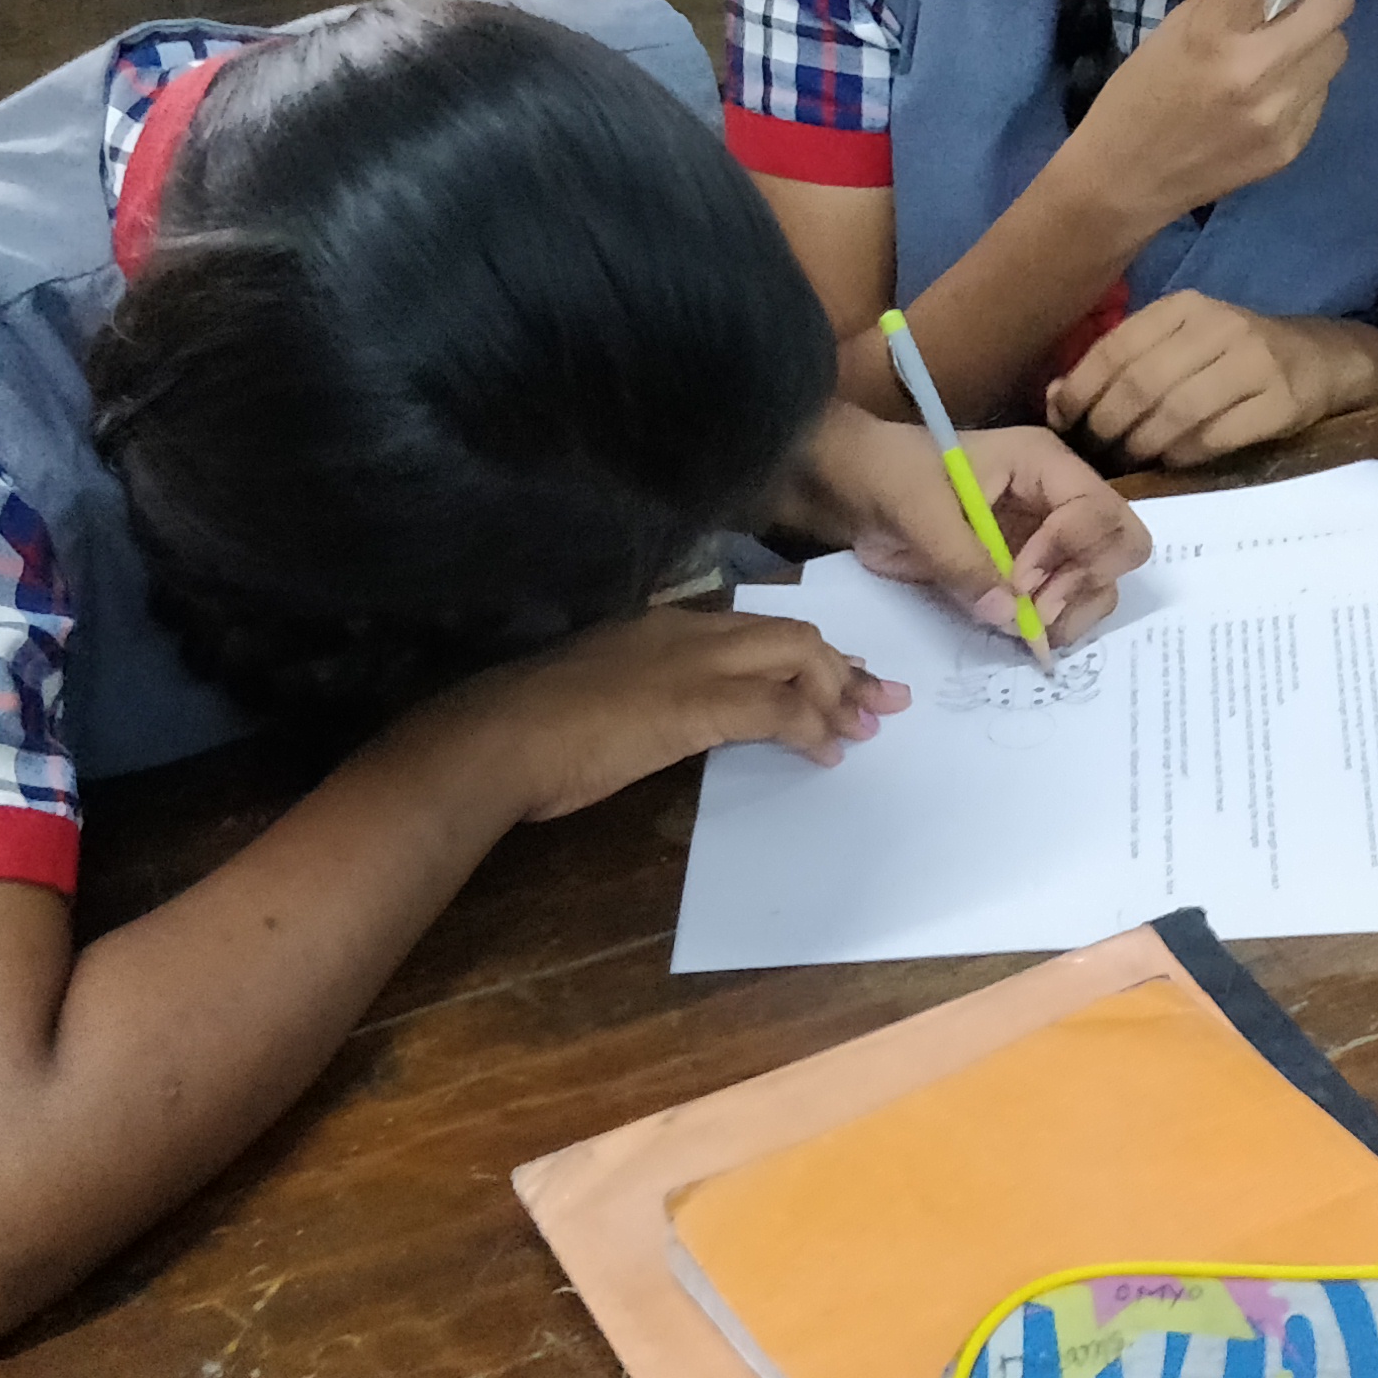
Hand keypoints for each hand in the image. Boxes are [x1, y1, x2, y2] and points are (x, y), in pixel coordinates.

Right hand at [421, 605, 908, 823]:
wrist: (496, 737)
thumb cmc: (532, 726)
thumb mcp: (599, 692)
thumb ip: (641, 691)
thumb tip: (665, 716)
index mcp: (663, 623)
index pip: (755, 625)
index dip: (804, 652)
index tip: (839, 675)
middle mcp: (687, 630)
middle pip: (790, 633)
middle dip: (842, 668)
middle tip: (881, 701)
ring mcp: (694, 662)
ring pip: (796, 657)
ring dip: (838, 695)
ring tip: (866, 728)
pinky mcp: (696, 703)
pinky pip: (777, 708)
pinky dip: (810, 728)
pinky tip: (826, 753)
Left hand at [820, 409, 1141, 641]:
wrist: (852, 489)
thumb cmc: (887, 478)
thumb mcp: (919, 512)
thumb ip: (963, 563)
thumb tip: (1011, 618)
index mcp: (1044, 465)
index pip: (1099, 510)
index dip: (1067, 551)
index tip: (1018, 579)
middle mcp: (1060, 501)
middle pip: (1121, 546)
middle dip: (1087, 582)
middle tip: (1036, 609)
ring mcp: (1049, 538)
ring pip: (1102, 581)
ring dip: (1075, 611)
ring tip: (1027, 627)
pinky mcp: (1030, 572)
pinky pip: (1069, 603)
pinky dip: (1057, 624)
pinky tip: (1022, 632)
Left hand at [1048, 291, 1377, 467]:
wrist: (1328, 361)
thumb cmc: (1237, 356)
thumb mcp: (1181, 344)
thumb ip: (1124, 364)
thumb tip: (1054, 399)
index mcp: (1185, 307)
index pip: (1116, 347)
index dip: (1080, 390)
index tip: (1062, 424)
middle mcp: (1219, 326)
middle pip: (1142, 382)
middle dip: (1107, 425)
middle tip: (1095, 453)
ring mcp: (1254, 362)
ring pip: (1176, 411)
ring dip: (1142, 446)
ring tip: (1129, 462)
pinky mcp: (1281, 402)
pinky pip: (1215, 437)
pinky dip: (1184, 455)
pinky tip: (1172, 463)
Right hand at [1064, 0, 1356, 218]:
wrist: (1126, 180)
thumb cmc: (1140, 94)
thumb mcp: (1173, 31)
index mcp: (1213, 31)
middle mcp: (1254, 69)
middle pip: (1336, 4)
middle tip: (1290, 7)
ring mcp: (1279, 112)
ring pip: (1338, 48)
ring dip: (1314, 41)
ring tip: (1274, 57)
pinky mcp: (1292, 145)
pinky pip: (1322, 93)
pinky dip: (1303, 85)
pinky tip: (1264, 101)